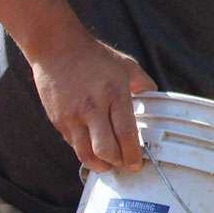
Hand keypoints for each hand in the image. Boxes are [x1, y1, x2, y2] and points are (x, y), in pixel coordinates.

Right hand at [30, 35, 156, 172]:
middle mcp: (93, 108)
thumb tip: (157, 100)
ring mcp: (73, 116)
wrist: (56, 47)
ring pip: (86, 154)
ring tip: (109, 164)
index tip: (138, 163)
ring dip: (100, 165)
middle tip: (126, 164)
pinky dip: (85, 152)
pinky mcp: (58, 120)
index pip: (126, 134)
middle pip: (106, 150)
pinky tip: (94, 149)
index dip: (133, 154)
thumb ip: (144, 85)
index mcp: (114, 94)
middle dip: (119, 163)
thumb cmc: (95, 57)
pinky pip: (74, 145)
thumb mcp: (127, 66)